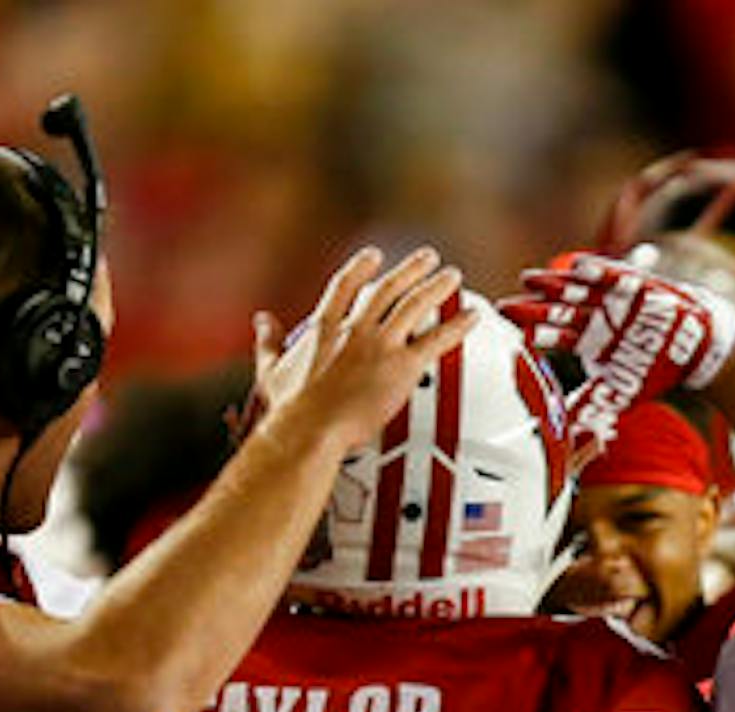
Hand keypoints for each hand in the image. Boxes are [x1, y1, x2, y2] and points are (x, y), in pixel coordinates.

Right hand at [247, 246, 478, 451]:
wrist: (308, 429)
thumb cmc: (290, 410)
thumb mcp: (271, 369)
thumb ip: (269, 342)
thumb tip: (262, 323)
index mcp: (325, 327)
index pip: (345, 285)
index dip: (361, 268)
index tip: (373, 257)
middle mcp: (355, 328)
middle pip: (387, 288)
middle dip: (409, 269)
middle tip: (427, 257)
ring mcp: (380, 345)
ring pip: (415, 305)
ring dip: (435, 286)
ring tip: (452, 276)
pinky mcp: (402, 366)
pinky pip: (437, 340)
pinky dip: (458, 325)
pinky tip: (472, 316)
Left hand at [501, 253, 734, 451]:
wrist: (693, 349)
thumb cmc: (652, 370)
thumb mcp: (619, 393)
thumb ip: (591, 407)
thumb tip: (563, 434)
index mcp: (587, 340)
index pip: (555, 335)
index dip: (535, 333)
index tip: (514, 335)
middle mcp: (594, 317)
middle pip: (558, 310)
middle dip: (533, 308)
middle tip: (506, 307)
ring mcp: (612, 298)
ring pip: (578, 289)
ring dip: (554, 284)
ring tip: (530, 280)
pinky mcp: (634, 284)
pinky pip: (614, 275)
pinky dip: (598, 271)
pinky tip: (578, 267)